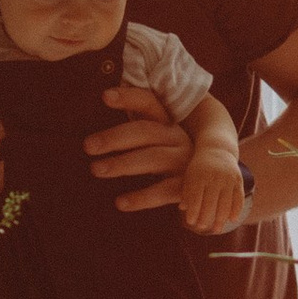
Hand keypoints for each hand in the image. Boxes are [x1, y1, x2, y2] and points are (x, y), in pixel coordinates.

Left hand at [84, 79, 190, 212]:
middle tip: (88, 146)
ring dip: (122, 163)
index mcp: (168, 123)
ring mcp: (184, 163)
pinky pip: (162, 192)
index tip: (105, 96)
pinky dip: (141, 198)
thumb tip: (103, 113)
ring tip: (95, 169)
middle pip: (145, 131)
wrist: (209, 190)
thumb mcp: (160, 140)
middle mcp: (178, 139)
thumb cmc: (172, 160)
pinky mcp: (186, 188)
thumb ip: (138, 128)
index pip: (149, 103)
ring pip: (152, 158)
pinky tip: (120, 202)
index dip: (129, 98)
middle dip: (115, 137)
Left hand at [180, 149, 246, 236]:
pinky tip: (232, 220)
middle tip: (203, 227)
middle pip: (210, 201)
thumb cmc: (199, 167)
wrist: (217, 149)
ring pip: (225, 202)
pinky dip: (236, 209)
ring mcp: (228, 178)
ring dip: (221, 218)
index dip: (193, 210)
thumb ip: (186, 191)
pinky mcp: (238, 180)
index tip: (190, 222)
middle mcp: (214, 176)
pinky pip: (238, 197)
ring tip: (217, 230)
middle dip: (206, 217)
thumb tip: (183, 209)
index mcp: (199, 174)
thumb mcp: (190, 175)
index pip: (196, 196)